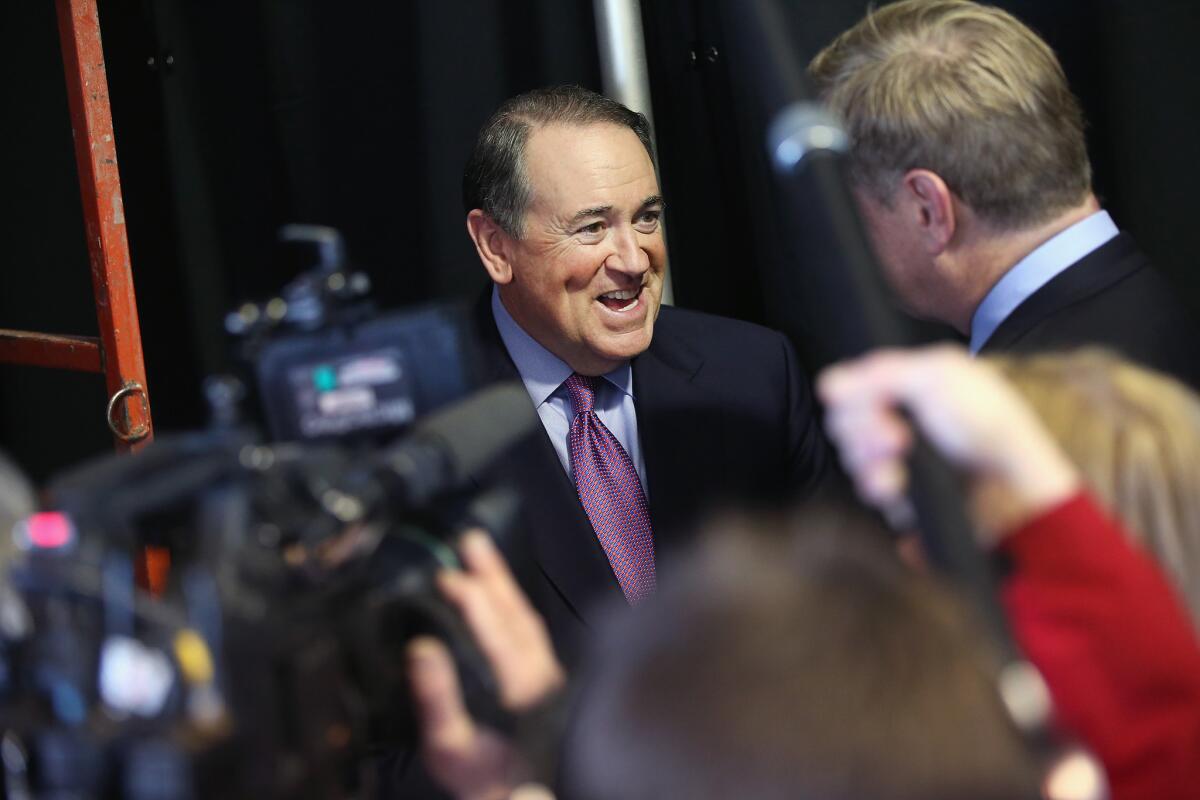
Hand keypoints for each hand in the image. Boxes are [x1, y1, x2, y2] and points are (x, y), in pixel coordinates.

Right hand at [407, 530, 564, 799]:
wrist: (522, 796)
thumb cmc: (483, 778)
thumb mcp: (450, 746)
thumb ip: (437, 697)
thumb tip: (422, 648)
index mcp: (516, 686)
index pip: (495, 627)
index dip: (471, 596)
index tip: (447, 576)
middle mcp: (538, 673)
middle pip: (516, 612)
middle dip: (492, 574)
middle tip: (469, 541)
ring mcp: (547, 674)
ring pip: (527, 618)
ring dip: (504, 584)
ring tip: (480, 553)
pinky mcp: (546, 679)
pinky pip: (531, 630)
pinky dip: (515, 604)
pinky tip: (501, 594)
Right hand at [817, 345, 1079, 543]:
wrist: (1010, 493)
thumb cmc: (989, 428)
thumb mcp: (938, 378)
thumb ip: (879, 374)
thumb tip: (828, 383)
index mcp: (916, 383)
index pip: (856, 384)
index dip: (854, 397)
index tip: (875, 407)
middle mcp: (906, 416)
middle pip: (847, 421)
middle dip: (863, 432)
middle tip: (896, 440)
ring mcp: (904, 457)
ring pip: (854, 457)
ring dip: (870, 464)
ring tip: (897, 472)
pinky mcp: (904, 492)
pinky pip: (871, 489)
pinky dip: (882, 489)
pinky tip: (900, 489)